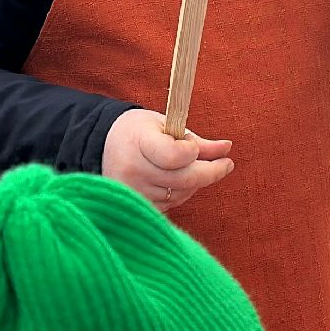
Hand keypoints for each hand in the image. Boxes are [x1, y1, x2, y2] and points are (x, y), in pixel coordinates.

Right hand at [101, 108, 234, 212]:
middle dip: (211, 172)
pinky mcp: (136, 206)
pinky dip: (182, 192)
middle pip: (184, 179)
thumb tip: (227, 148)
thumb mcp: (166, 125)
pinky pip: (171, 204)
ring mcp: (133, 191)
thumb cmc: (140, 131)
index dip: (192, 151)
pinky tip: (180, 180)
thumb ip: (197, 140)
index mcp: (139, 142)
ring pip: (180, 193)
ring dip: (196, 182)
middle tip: (226, 164)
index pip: (174, 155)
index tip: (195, 146)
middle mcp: (133, 170)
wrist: (102, 145)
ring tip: (196, 166)